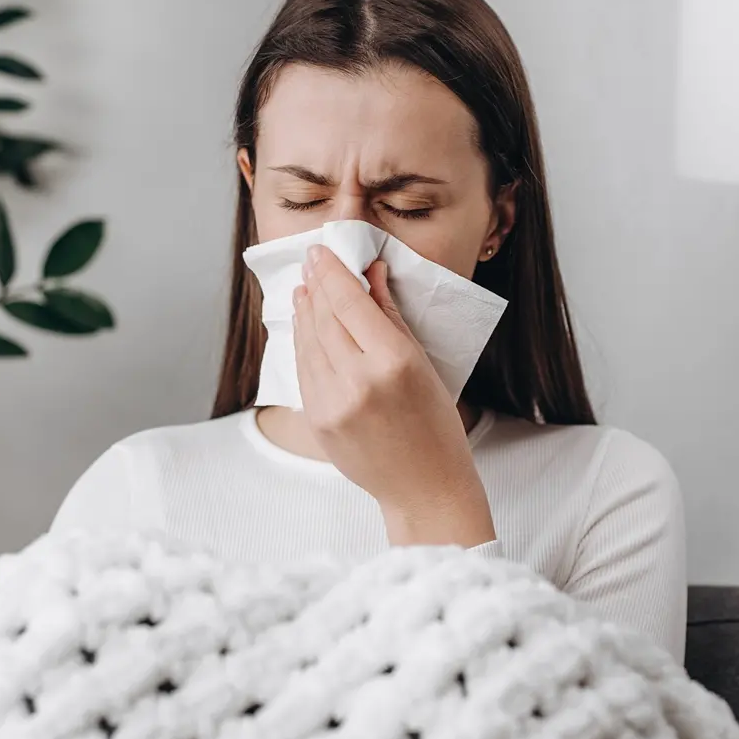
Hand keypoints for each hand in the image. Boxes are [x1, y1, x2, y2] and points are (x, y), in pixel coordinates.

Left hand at [293, 244, 495, 546]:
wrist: (424, 487)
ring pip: (308, 343)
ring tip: (305, 289)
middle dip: (316, 286)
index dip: (332, 273)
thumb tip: (371, 272)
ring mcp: (333, 404)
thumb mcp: (424, 364)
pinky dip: (303, 343)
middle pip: (325, 319)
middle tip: (312, 262)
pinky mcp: (317, 421)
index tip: (321, 251)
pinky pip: (304, 371)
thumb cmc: (435, 425)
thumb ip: (391, 316)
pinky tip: (306, 327)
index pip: (351, 303)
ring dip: (305, 312)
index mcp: (394, 363)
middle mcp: (359, 381)